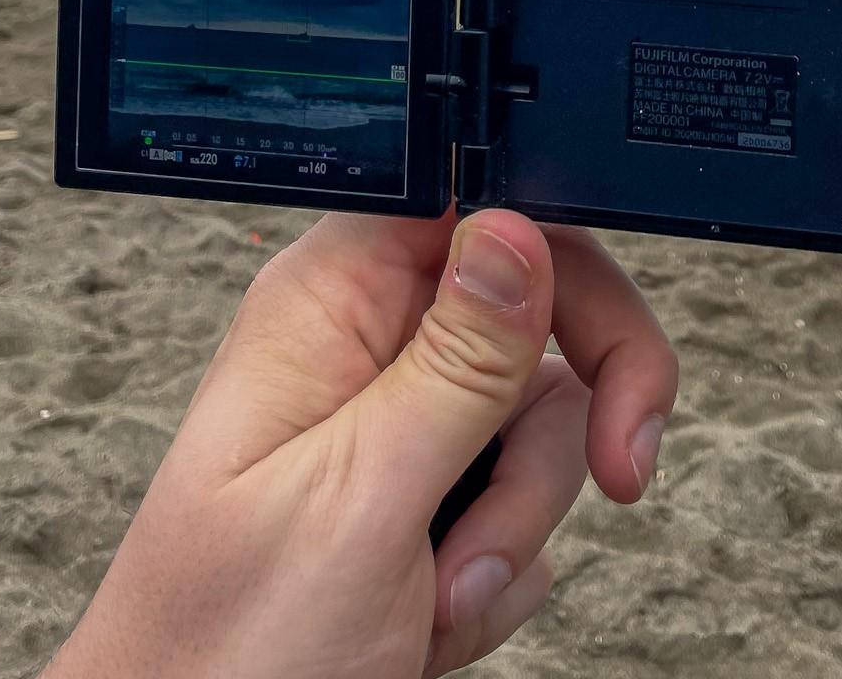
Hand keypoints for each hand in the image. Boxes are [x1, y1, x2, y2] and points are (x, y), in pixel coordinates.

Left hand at [46, 209, 676, 678]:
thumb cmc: (224, 650)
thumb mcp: (360, 500)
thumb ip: (456, 363)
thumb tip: (516, 228)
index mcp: (332, 303)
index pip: (476, 206)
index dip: (556, 258)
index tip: (604, 347)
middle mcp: (368, 345)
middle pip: (537, 313)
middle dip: (567, 418)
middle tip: (616, 474)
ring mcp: (398, 425)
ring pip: (540, 418)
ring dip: (515, 522)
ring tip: (437, 601)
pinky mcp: (422, 499)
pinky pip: (520, 498)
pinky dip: (500, 570)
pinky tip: (429, 622)